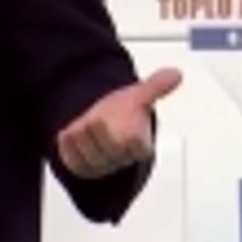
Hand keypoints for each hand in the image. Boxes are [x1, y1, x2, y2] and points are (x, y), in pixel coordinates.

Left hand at [56, 67, 181, 178]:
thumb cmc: (122, 113)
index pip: (140, 149)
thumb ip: (155, 86)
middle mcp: (121, 157)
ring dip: (84, 142)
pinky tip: (66, 134)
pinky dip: (68, 149)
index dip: (134, 141)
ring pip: (93, 161)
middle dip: (103, 137)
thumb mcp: (138, 96)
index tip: (129, 130)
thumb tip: (175, 74)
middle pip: (114, 155)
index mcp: (139, 144)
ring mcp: (102, 164)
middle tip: (95, 120)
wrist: (101, 124)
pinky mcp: (83, 167)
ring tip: (80, 126)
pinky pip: (74, 164)